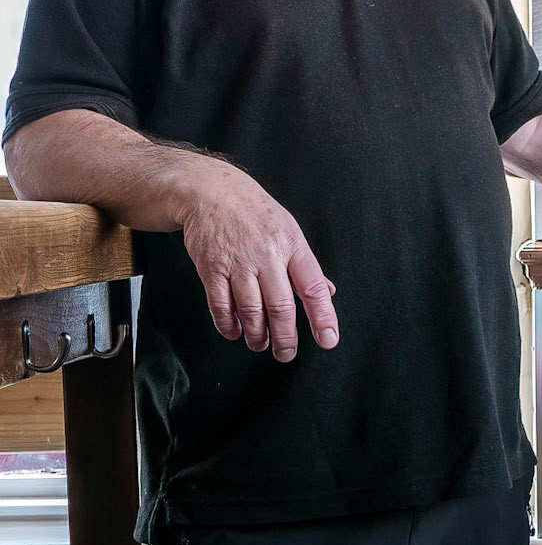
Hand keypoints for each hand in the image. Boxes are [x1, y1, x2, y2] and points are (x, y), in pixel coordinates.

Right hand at [176, 163, 337, 361]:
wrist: (210, 190)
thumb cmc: (254, 213)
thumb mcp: (288, 231)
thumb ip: (306, 266)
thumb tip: (327, 293)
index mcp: (291, 245)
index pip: (312, 287)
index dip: (322, 316)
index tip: (328, 339)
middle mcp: (267, 254)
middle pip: (280, 307)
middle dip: (285, 338)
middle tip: (286, 353)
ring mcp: (238, 262)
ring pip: (251, 311)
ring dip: (257, 335)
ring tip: (260, 343)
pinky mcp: (211, 267)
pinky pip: (221, 305)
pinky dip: (229, 325)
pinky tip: (235, 331)